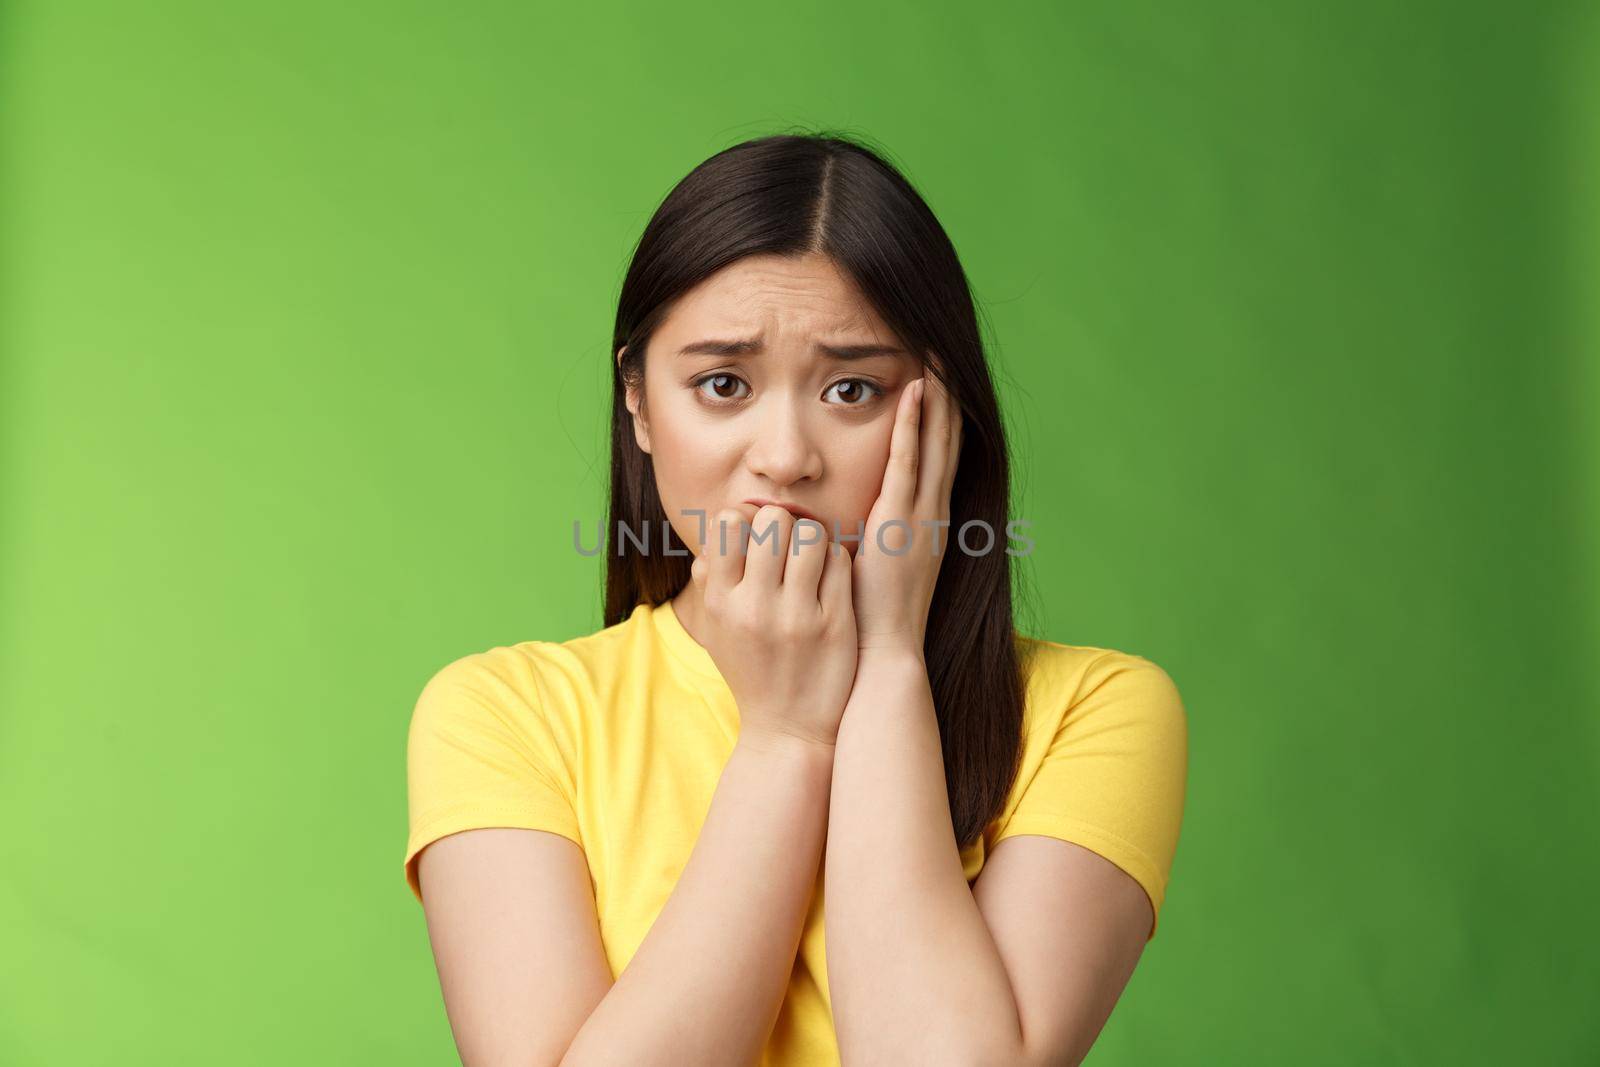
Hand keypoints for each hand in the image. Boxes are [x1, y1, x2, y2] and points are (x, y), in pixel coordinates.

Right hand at [688, 504, 857, 749]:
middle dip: (784, 524)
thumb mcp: (717, 630)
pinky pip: (839, 561)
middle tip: (789, 544)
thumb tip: (716, 531)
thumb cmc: (752, 669)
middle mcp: (755, 607)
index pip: (728, 523)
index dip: (746, 519)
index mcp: (721, 603)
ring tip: (812, 558)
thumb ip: (709, 580)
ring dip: (814, 539)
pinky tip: (830, 578)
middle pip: (774, 521)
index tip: (756, 536)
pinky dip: (836, 560)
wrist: (788, 729)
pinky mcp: (834, 625)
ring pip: (811, 535)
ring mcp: (798, 616)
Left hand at [851, 367, 962, 658]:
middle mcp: (934, 512)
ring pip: (936, 442)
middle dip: (948, 394)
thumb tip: (851, 517)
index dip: (942, 416)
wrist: (885, 653)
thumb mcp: (875, 565)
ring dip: (937, 396)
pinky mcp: (902, 521)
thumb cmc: (871, 617)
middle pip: (948, 440)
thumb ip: (870, 535)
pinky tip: (915, 392)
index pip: (939, 457)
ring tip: (936, 355)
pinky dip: (914, 425)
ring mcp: (922, 515)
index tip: (938, 379)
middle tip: (945, 350)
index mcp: (928, 522)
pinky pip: (909, 462)